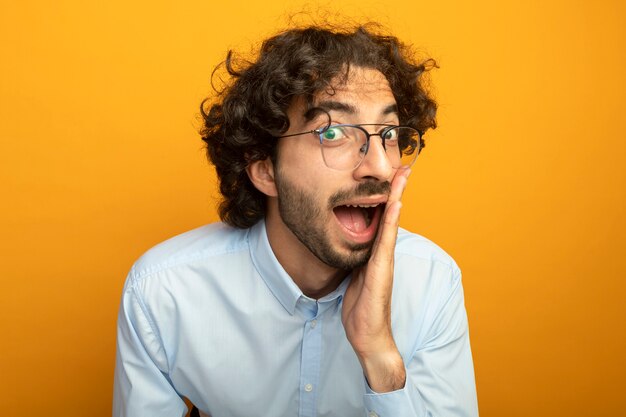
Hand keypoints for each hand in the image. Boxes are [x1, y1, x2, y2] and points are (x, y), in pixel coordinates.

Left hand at [341, 166, 410, 392]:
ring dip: (397, 197)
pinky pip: (386, 241)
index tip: (391, 176)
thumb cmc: (361, 307)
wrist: (368, 334)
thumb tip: (347, 243)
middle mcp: (383, 253)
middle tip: (404, 166)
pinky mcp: (382, 270)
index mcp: (375, 253)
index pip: (382, 219)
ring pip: (392, 222)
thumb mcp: (354, 275)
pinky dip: (392, 221)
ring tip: (402, 175)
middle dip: (397, 190)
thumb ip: (355, 258)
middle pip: (391, 215)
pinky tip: (395, 204)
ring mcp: (385, 260)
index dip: (386, 197)